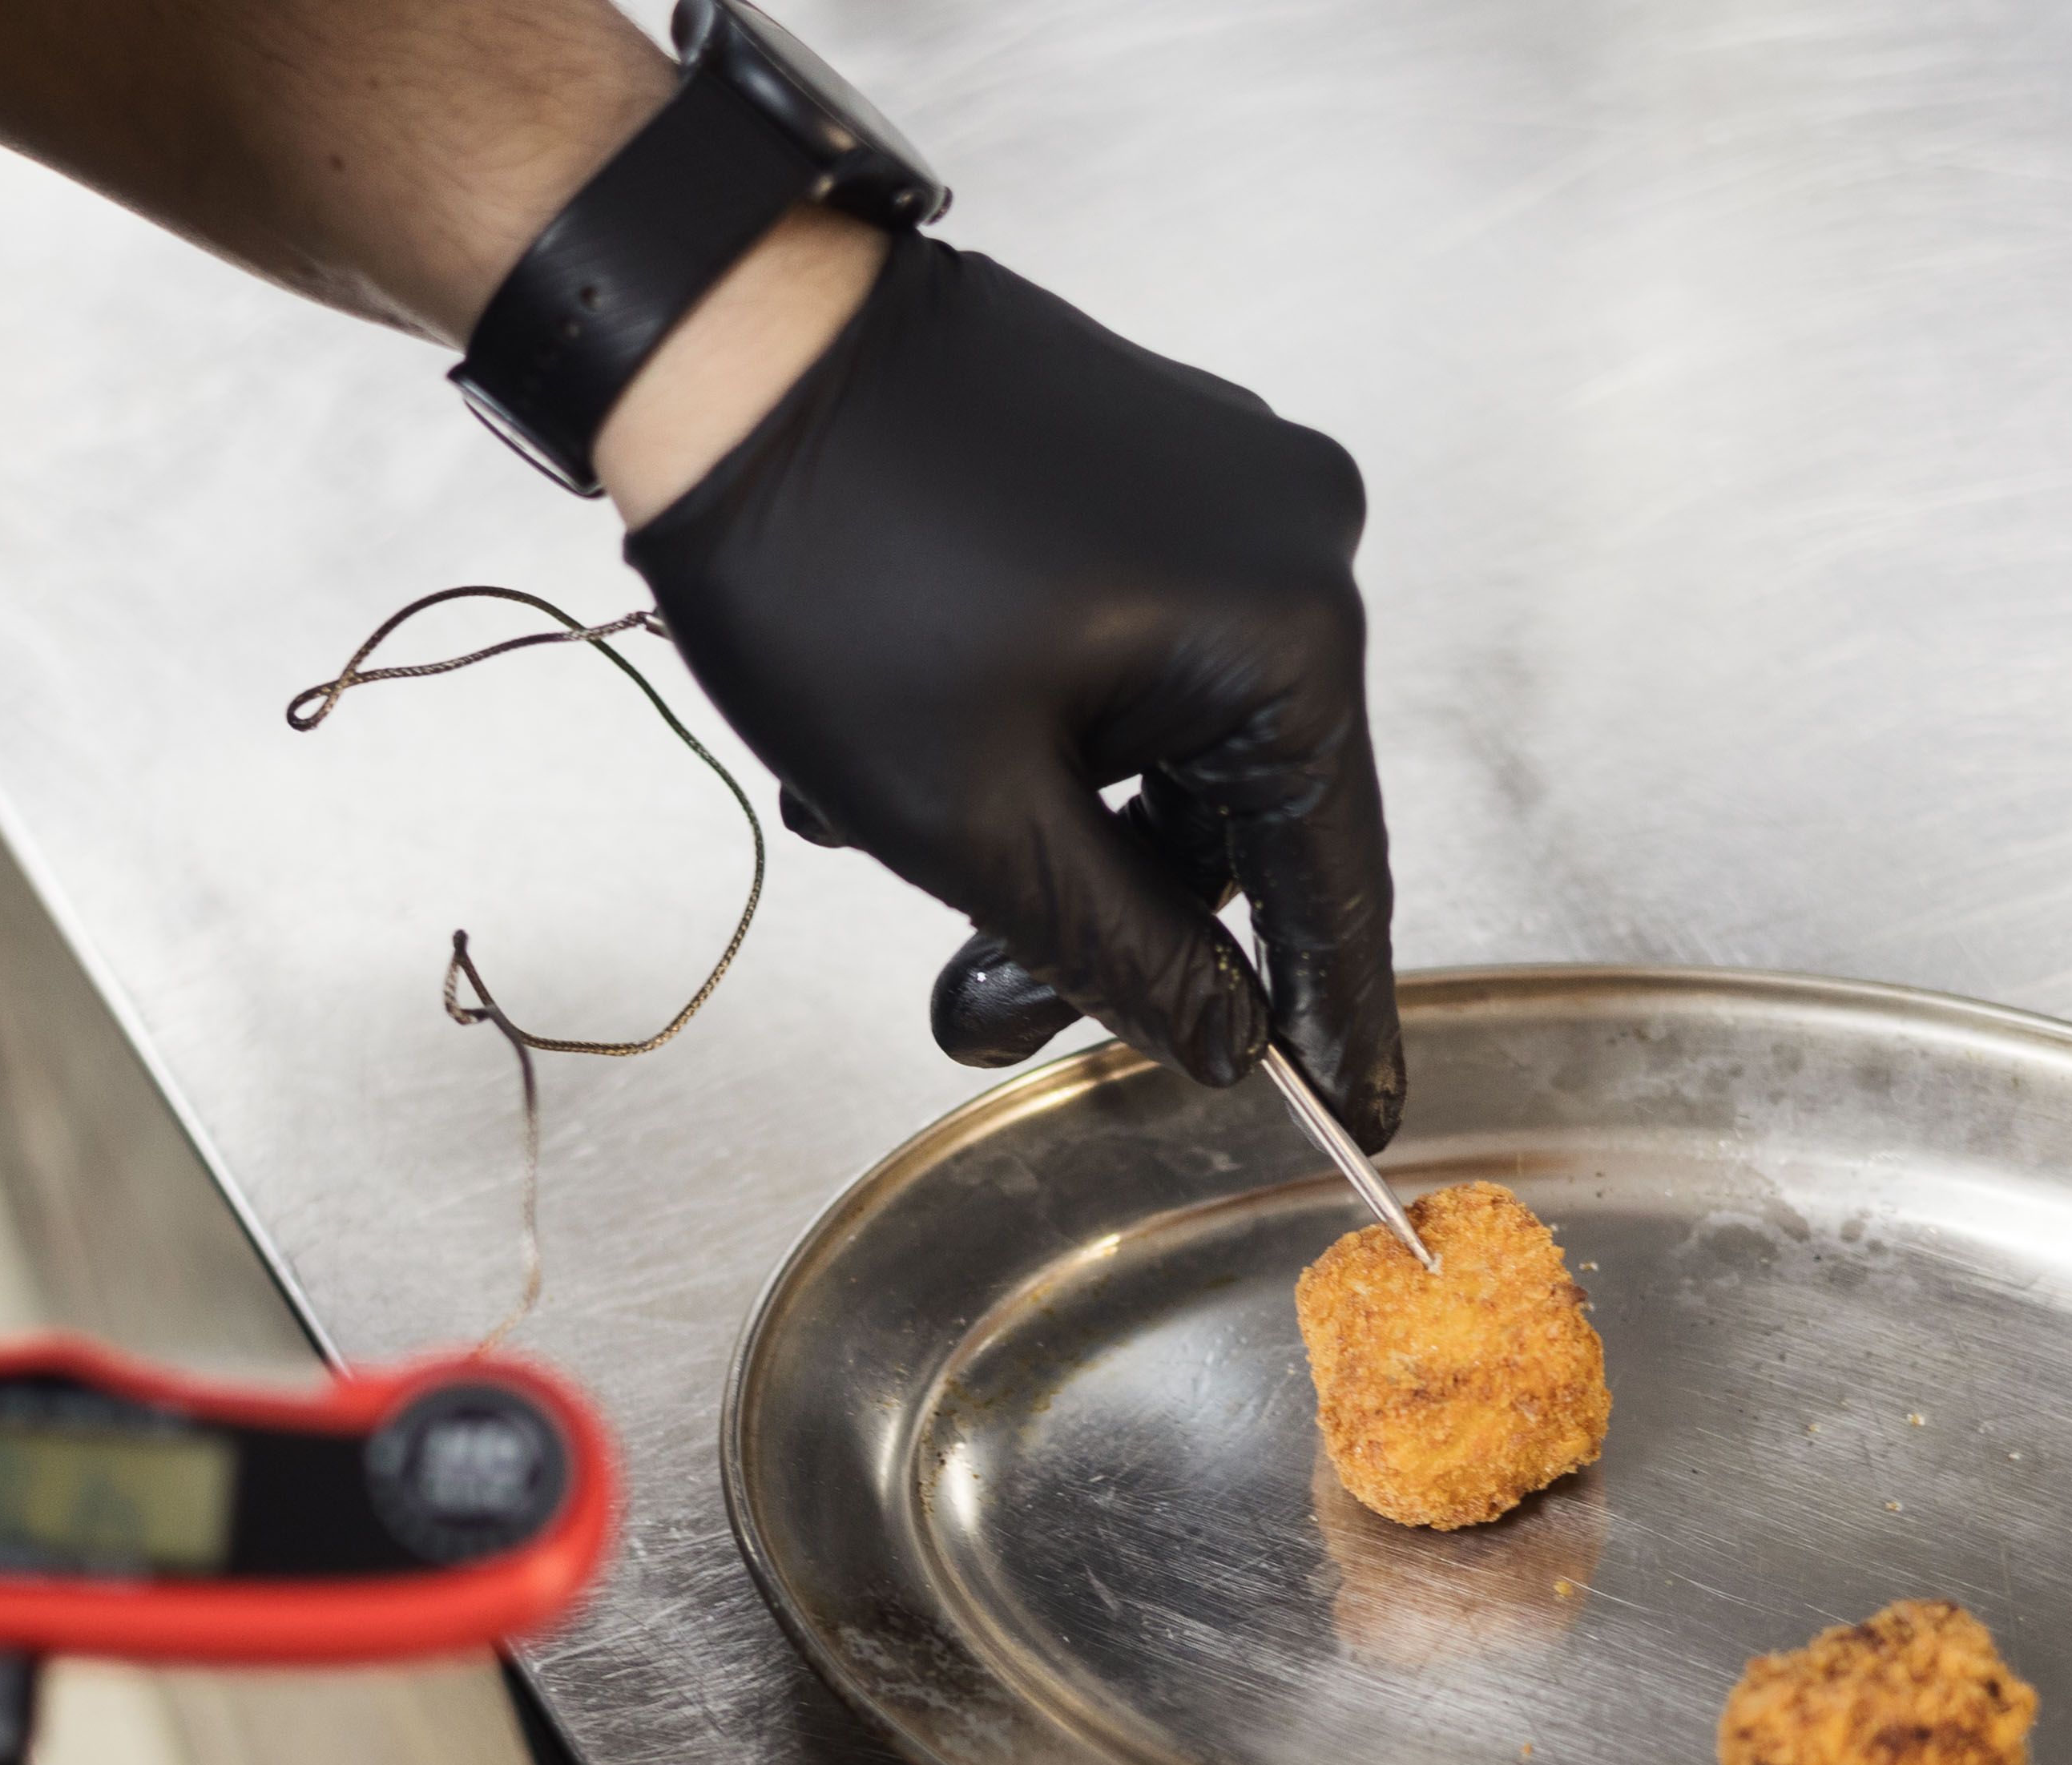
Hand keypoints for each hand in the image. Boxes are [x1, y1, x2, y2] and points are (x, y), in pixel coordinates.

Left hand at [621, 232, 1405, 1147]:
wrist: (715, 335)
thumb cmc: (826, 551)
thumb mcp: (971, 818)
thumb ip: (1122, 955)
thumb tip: (1224, 1042)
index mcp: (1289, 627)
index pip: (1333, 878)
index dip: (1331, 1018)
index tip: (1357, 1121)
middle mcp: (1295, 539)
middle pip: (1234, 814)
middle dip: (1101, 916)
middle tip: (973, 1009)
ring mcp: (1226, 486)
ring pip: (1165, 741)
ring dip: (1041, 817)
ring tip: (876, 822)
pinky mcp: (1152, 463)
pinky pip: (1133, 648)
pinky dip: (1035, 721)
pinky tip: (908, 734)